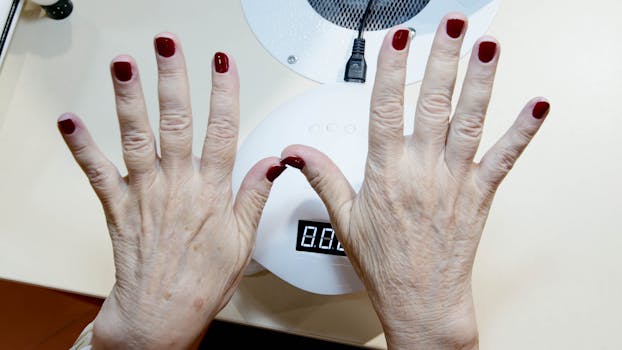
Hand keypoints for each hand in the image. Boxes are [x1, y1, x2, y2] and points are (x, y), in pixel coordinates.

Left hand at [57, 33, 285, 348]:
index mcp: (211, 193)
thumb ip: (254, 197)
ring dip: (129, 99)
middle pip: (176, 123)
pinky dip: (81, 147)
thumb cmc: (201, 282)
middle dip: (172, 79)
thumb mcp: (242, 242)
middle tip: (168, 46)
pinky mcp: (117, 207)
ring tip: (125, 66)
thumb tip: (273, 164)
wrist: (160, 316)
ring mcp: (145, 194)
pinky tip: (71, 121)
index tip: (223, 64)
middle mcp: (177, 187)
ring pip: (137, 137)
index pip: (222, 132)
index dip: (223, 94)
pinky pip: (96, 173)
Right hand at [281, 14, 549, 348]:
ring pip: (469, 120)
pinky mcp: (480, 195)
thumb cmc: (385, 265)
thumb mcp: (345, 220)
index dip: (391, 70)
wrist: (421, 301)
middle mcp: (422, 171)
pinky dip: (522, 131)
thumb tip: (296, 153)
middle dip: (442, 58)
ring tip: (487, 45)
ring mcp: (455, 180)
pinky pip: (504, 157)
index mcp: (386, 173)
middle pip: (432, 103)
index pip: (385, 109)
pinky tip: (536, 105)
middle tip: (450, 24)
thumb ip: (322, 178)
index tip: (397, 40)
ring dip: (481, 80)